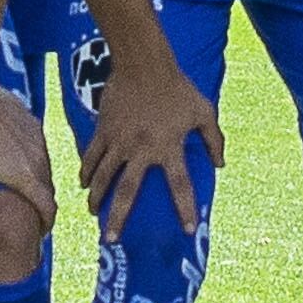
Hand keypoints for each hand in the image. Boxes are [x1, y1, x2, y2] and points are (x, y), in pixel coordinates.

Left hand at [0, 81, 58, 229]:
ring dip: (38, 183)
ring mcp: (39, 142)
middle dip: (41, 207)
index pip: (48, 209)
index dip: (45, 225)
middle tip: (29, 217)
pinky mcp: (34, 126)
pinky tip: (15, 161)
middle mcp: (39, 161)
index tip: (38, 233)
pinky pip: (39, 151)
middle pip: (48, 191)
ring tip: (22, 191)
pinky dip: (33, 162)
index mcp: (26, 177)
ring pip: (45, 171)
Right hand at [78, 39, 218, 241]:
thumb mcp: (203, 111)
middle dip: (118, 218)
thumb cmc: (178, 87)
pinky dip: (85, 170)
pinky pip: (91, 155)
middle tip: (111, 239)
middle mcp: (142, 150)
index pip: (180, 186)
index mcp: (169, 148)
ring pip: (103, 176)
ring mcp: (119, 141)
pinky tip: (82, 182)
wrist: (143, 63)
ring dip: (96, 197)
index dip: (185, 209)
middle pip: (127, 192)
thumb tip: (221, 165)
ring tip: (92, 212)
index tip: (188, 230)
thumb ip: (214, 139)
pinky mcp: (103, 130)